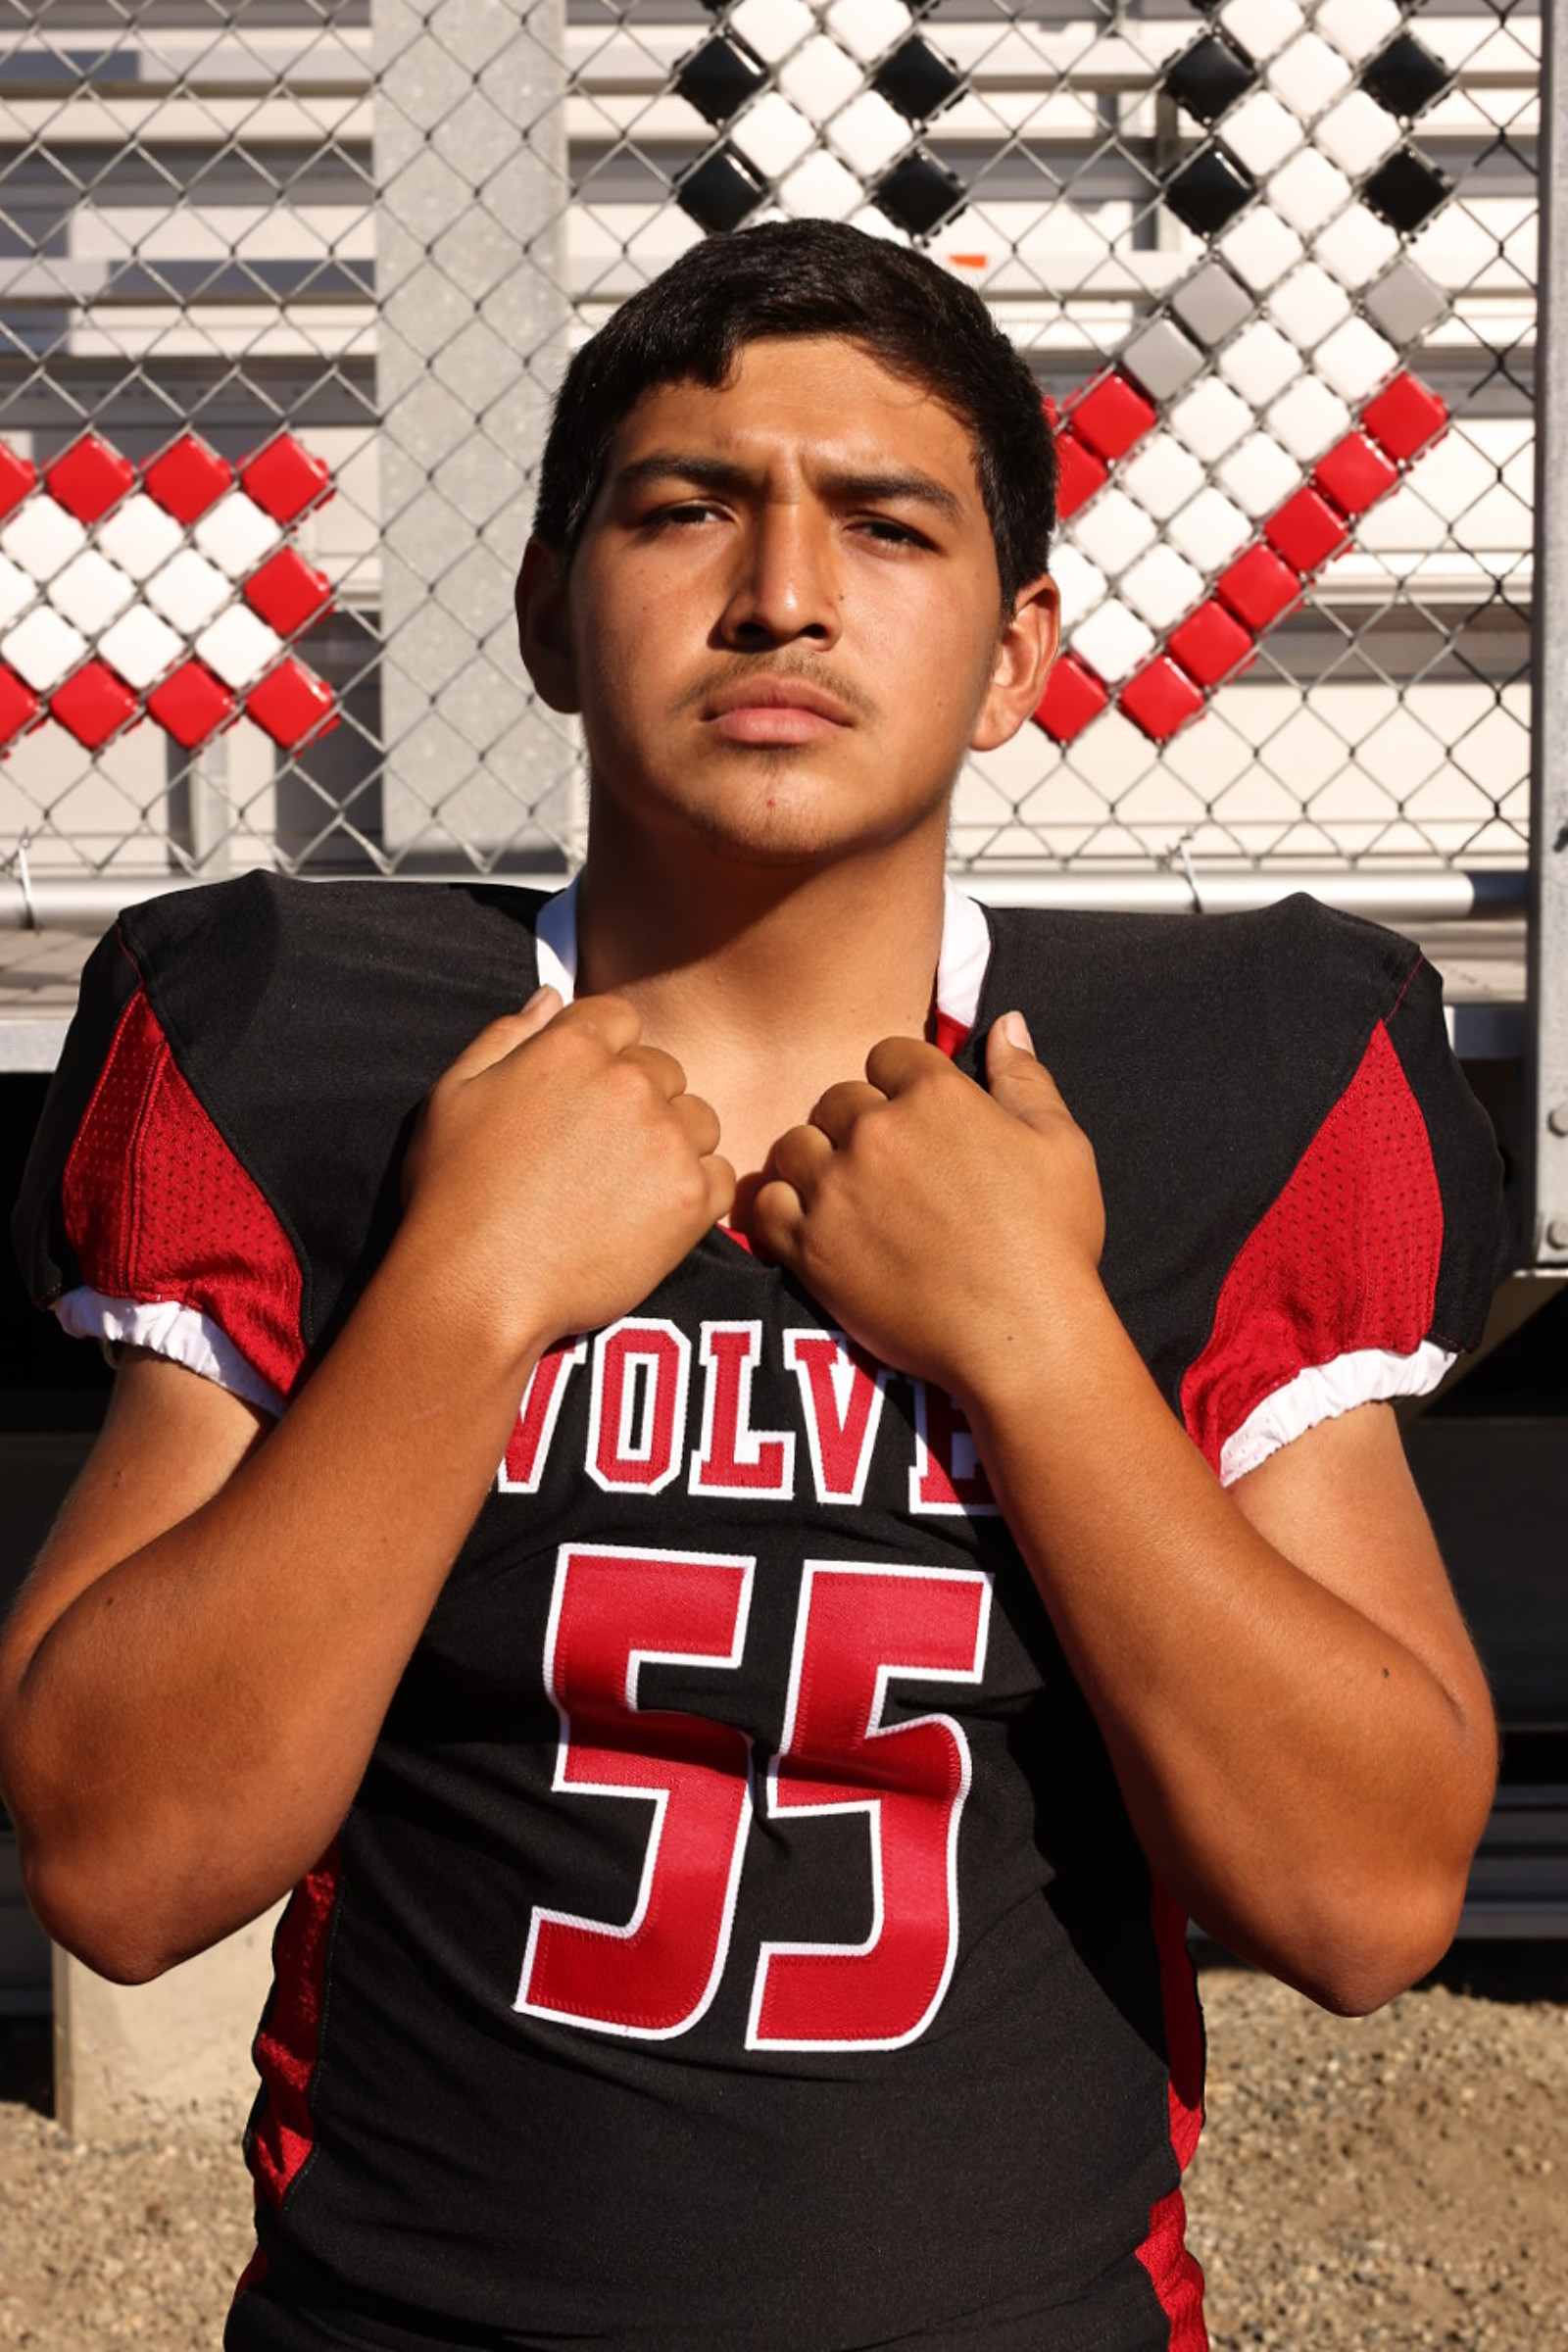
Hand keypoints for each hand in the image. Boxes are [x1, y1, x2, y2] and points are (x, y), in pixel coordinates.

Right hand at [401, 988, 733, 1358]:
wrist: (476, 1287)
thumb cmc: (454, 1195)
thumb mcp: (454, 1094)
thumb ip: (507, 1035)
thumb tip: (551, 997)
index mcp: (572, 1047)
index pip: (620, 1018)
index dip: (604, 1057)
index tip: (583, 1101)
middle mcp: (628, 1082)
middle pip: (663, 1071)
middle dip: (637, 1103)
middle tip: (595, 1158)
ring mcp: (666, 1139)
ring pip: (697, 1121)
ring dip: (671, 1145)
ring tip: (621, 1190)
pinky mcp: (690, 1197)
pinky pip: (717, 1176)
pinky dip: (691, 1195)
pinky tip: (646, 1219)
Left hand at [751, 1012, 1103, 1404]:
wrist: (1023, 1335)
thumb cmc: (1051, 1242)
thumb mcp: (1061, 1145)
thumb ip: (1025, 1077)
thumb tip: (1006, 1024)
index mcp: (936, 1094)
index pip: (887, 1055)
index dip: (902, 1086)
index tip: (919, 1124)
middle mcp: (877, 1131)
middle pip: (837, 1099)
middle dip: (858, 1126)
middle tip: (890, 1172)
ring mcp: (837, 1188)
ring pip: (797, 1147)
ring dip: (818, 1165)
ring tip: (851, 1199)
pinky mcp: (811, 1246)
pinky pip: (767, 1206)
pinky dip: (784, 1213)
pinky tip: (816, 1230)